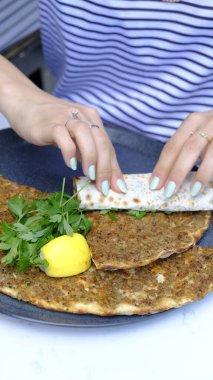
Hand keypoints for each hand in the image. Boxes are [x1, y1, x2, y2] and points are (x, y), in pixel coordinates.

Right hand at [6, 89, 125, 195]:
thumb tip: (103, 178)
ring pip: (85, 135)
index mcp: (93, 120)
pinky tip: (70, 164)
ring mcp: (66, 118)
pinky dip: (69, 151)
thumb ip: (89, 154)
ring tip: (90, 175)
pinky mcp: (50, 124)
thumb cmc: (53, 124)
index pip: (108, 146)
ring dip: (91, 157)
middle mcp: (83, 116)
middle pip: (101, 141)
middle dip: (105, 168)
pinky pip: (62, 136)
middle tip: (104, 187)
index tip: (118, 189)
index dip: (114, 169)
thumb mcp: (76, 138)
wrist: (26, 105)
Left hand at [150, 111, 212, 196]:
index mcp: (193, 122)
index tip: (154, 186)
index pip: (172, 146)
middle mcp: (208, 122)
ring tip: (193, 191)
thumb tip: (166, 180)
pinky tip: (208, 184)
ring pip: (212, 152)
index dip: (162, 166)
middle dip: (177, 172)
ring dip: (202, 174)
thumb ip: (185, 154)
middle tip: (169, 192)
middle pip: (189, 148)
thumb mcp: (198, 137)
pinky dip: (212, 171)